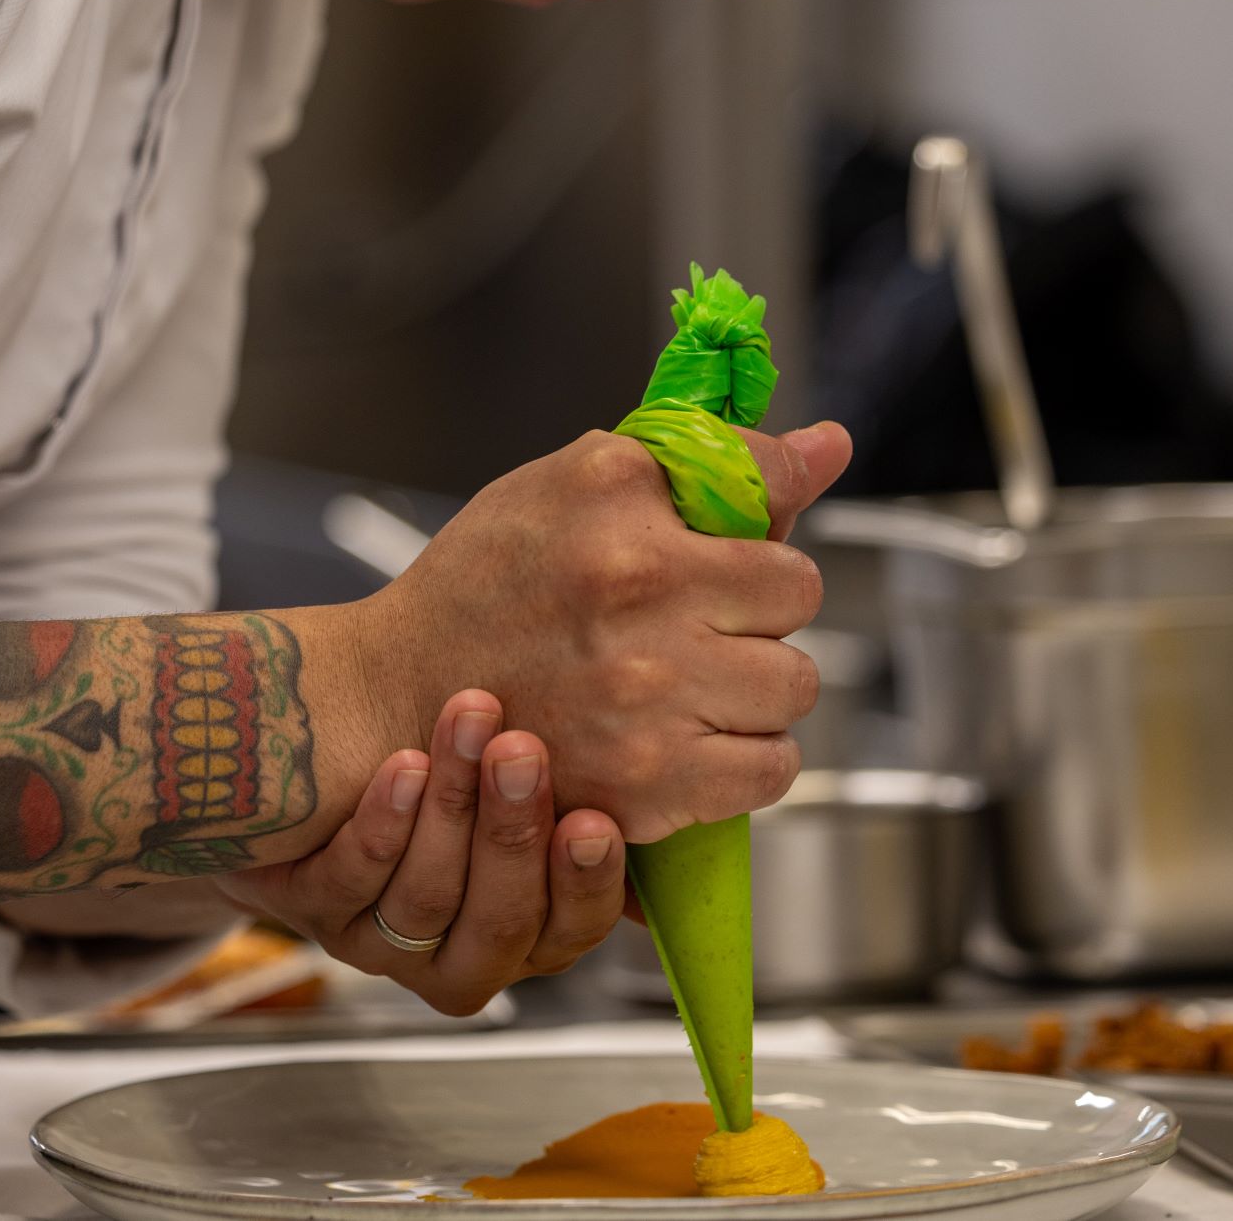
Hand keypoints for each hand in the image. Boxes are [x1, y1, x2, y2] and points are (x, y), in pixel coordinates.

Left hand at [218, 689, 626, 1015]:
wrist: (326, 752)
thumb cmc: (461, 759)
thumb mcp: (539, 776)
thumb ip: (599, 787)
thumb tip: (682, 785)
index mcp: (534, 930)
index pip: (577, 927)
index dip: (586, 881)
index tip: (593, 819)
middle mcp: (463, 951)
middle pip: (502, 921)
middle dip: (514, 833)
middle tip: (521, 751)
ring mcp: (384, 941)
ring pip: (427, 901)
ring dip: (450, 807)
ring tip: (467, 724)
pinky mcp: (314, 910)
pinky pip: (350, 887)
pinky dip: (381, 825)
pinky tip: (402, 768)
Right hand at [363, 421, 851, 841]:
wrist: (402, 692)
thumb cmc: (494, 574)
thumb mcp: (590, 480)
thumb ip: (716, 460)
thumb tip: (830, 443)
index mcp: (628, 524)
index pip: (780, 510)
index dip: (762, 536)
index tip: (729, 551)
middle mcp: (643, 611)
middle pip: (798, 605)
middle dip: (761, 612)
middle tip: (706, 618)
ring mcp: (647, 709)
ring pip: (793, 692)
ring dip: (759, 687)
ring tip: (698, 678)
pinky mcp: (645, 789)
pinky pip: (768, 774)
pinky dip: (747, 759)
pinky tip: (696, 734)